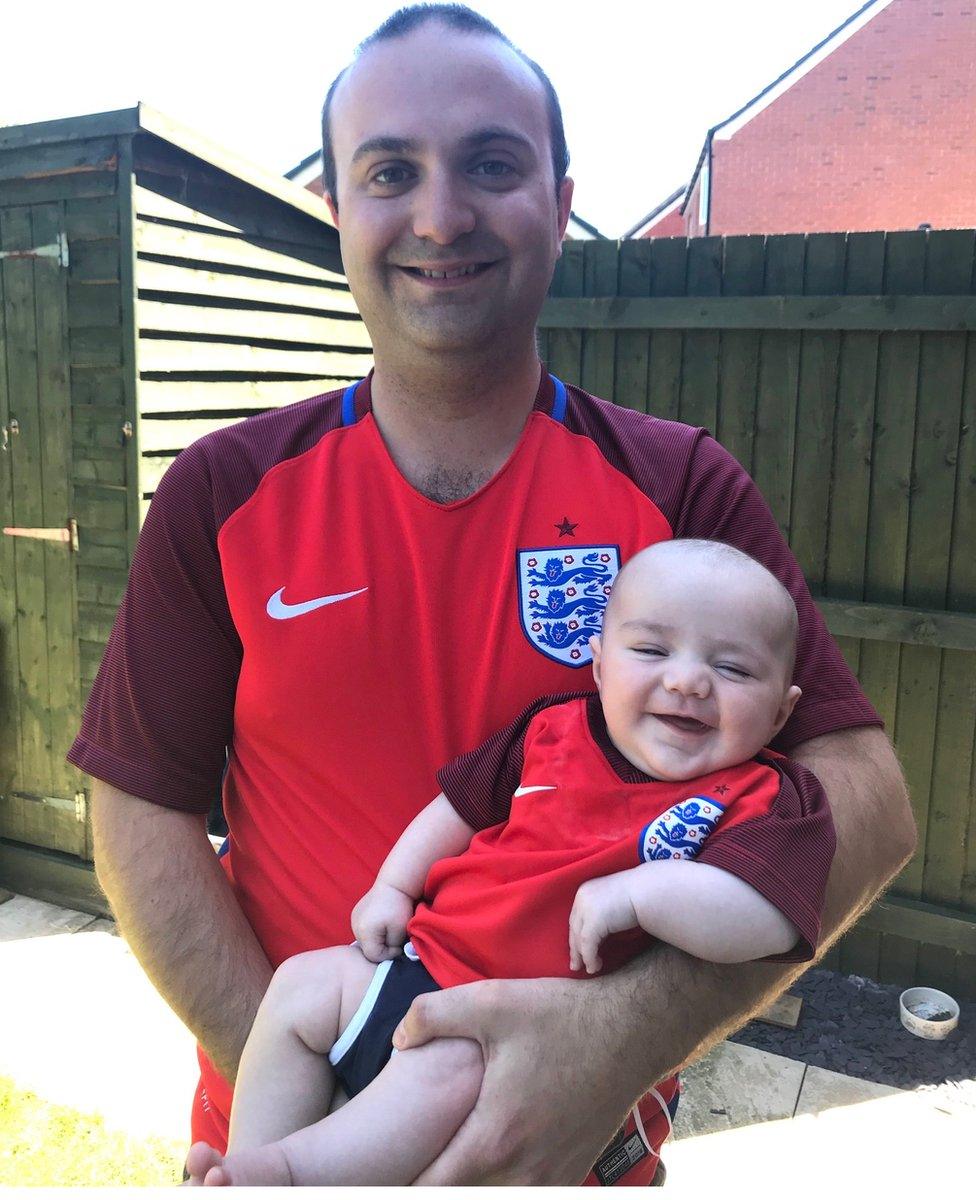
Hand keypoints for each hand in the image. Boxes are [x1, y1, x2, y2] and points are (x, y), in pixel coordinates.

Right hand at [350, 882, 414, 962]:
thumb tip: (389, 953)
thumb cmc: (399, 906)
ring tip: (390, 929)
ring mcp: (353, 919)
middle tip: (396, 938)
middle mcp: (354, 926)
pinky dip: (373, 932)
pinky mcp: (355, 914)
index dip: (389, 954)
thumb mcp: (400, 930)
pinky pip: (363, 931)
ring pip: (365, 941)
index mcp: (364, 931)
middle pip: (368, 949)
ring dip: (377, 940)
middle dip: (383, 947)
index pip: (374, 956)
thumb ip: (393, 946)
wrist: (394, 884)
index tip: (400, 945)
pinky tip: (382, 923)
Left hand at [392, 976, 644, 1183]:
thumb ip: (431, 1015)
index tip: (387, 1168)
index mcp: (494, 1139)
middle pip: (460, 1197)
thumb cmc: (561, 1016)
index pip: (431, 1189)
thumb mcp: (490, 1001)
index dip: (405, 1180)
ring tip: (452, 1156)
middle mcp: (523, 1171)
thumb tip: (397, 1041)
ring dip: (471, 1182)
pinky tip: (493, 1154)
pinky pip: (527, 1191)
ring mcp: (552, 1177)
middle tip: (414, 1159)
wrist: (634, 1030)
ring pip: (494, 1197)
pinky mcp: (573, 1171)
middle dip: (433, 1181)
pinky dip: (504, 1181)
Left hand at [569, 869, 638, 973]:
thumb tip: (600, 929)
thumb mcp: (612, 901)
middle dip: (575, 948)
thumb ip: (602, 911)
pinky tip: (594, 967)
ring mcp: (586, 909)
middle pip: (574, 928)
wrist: (646, 892)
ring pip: (579, 938)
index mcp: (585, 891)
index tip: (577, 949)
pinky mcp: (594, 922)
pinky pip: (587, 945)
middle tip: (575, 965)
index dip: (576, 935)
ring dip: (582, 957)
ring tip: (588, 969)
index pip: (576, 917)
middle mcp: (582, 898)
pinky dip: (590, 958)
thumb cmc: (637, 896)